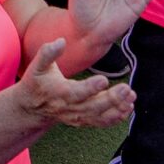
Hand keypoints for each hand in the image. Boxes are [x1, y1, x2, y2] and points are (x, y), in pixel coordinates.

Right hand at [13, 40, 137, 130]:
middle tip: (126, 88)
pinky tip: (128, 108)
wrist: (32, 107)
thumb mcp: (37, 65)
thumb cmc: (36, 82)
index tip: (104, 80)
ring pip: (99, 116)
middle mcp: (69, 108)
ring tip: (131, 97)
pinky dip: (116, 117)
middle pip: (93, 107)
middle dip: (111, 99)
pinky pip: (101, 122)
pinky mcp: (83, 120)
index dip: (90, 88)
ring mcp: (77, 116)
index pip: (76, 92)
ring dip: (117, 109)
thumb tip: (61, 41)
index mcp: (59, 93)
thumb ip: (48, 52)